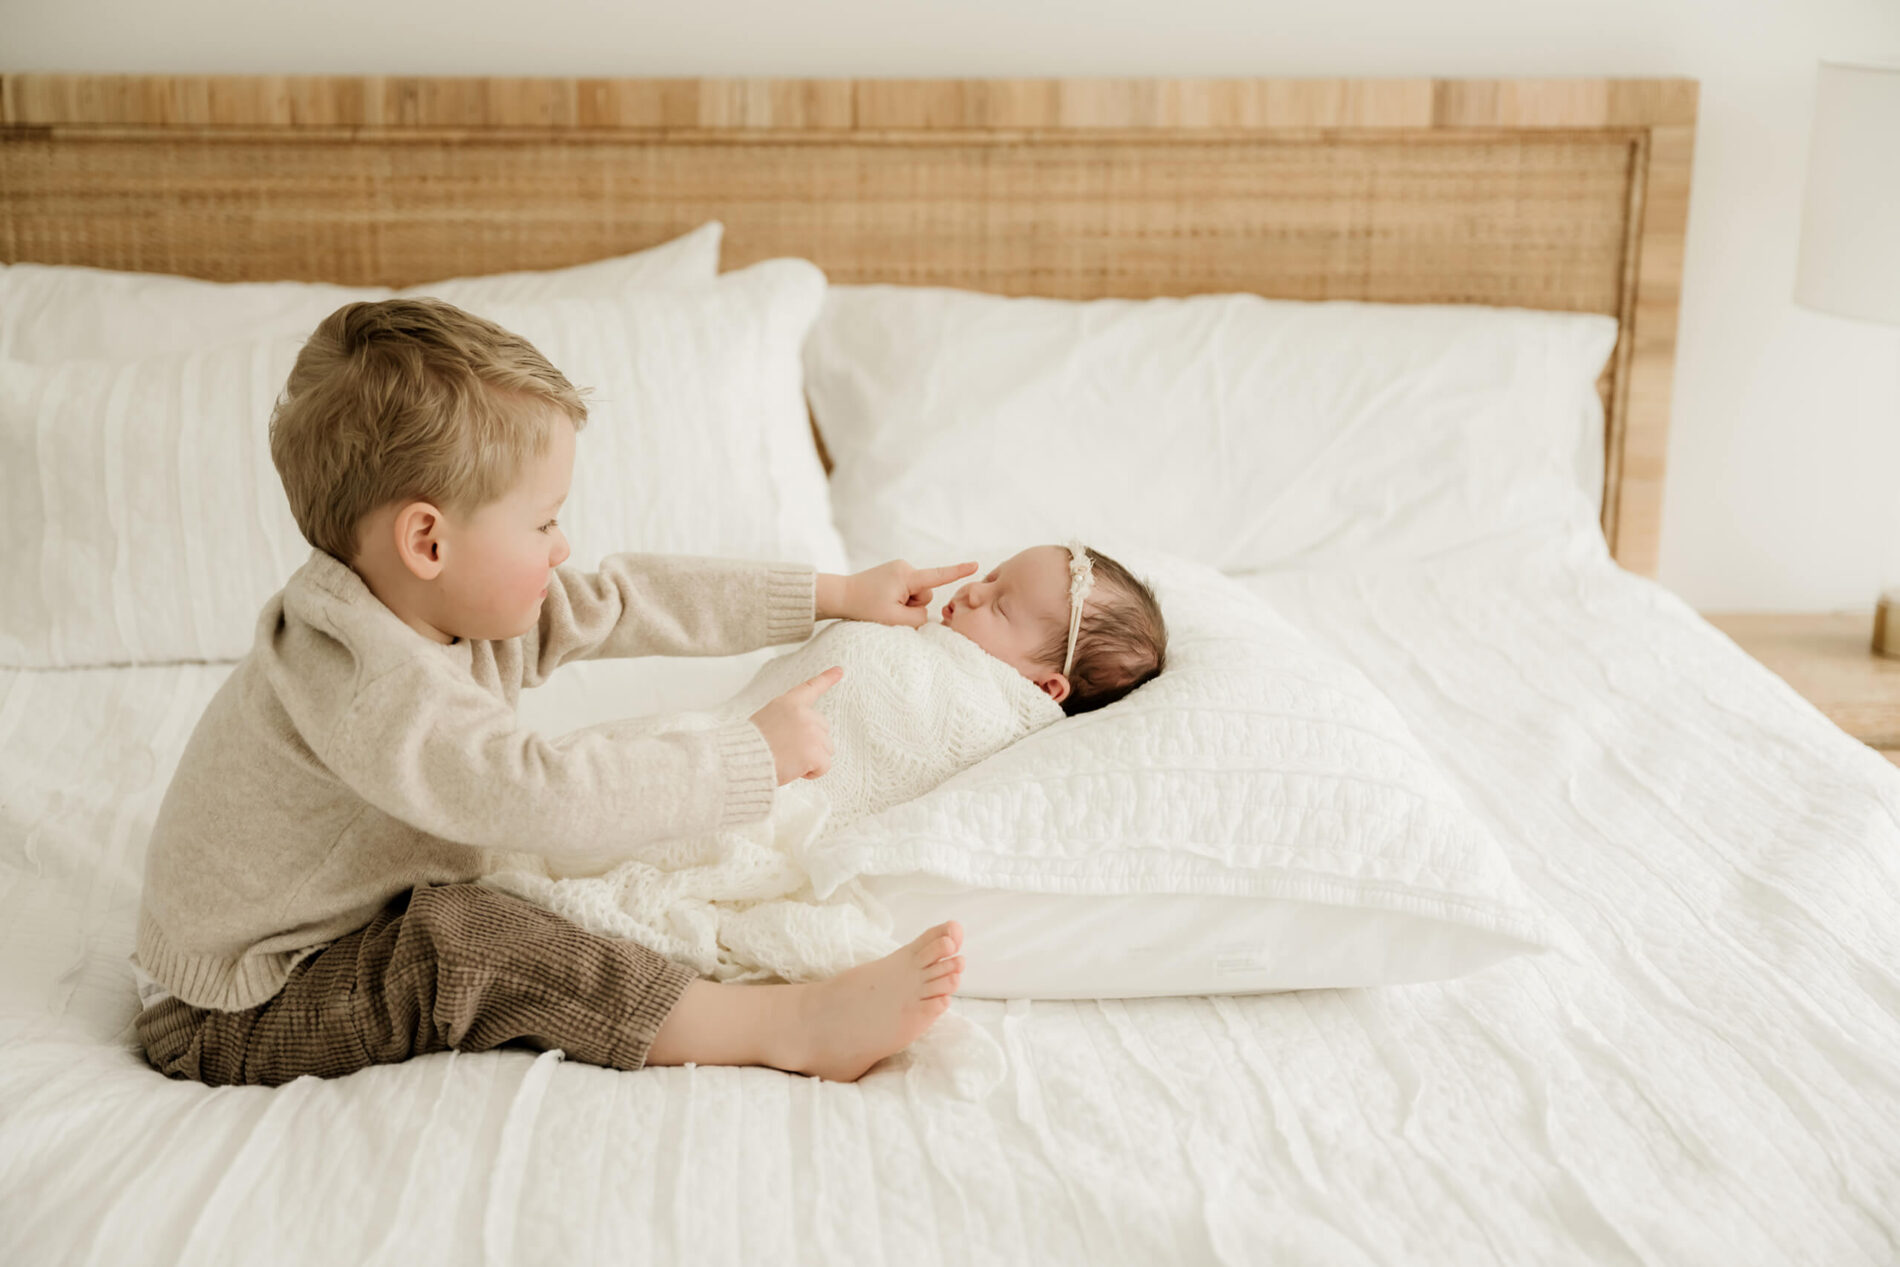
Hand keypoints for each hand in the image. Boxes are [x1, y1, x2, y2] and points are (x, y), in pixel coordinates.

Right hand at [749, 666, 843, 785]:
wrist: (742, 759)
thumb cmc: (748, 746)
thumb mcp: (766, 721)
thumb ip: (788, 722)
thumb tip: (802, 740)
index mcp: (788, 703)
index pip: (811, 688)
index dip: (827, 678)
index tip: (840, 670)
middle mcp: (804, 714)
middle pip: (823, 730)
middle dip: (811, 743)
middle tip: (787, 751)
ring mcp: (812, 732)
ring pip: (826, 750)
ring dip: (812, 759)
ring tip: (789, 760)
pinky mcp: (815, 753)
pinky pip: (825, 767)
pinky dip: (813, 773)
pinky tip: (795, 770)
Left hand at [817, 560, 978, 627]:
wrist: (839, 595)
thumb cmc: (864, 608)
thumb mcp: (894, 619)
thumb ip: (918, 618)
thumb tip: (925, 612)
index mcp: (906, 576)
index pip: (938, 576)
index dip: (959, 572)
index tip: (976, 565)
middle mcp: (905, 568)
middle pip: (924, 595)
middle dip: (912, 606)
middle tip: (888, 610)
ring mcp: (898, 570)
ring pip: (915, 596)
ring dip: (903, 605)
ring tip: (882, 605)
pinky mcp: (893, 575)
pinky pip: (906, 593)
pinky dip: (898, 601)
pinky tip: (882, 601)